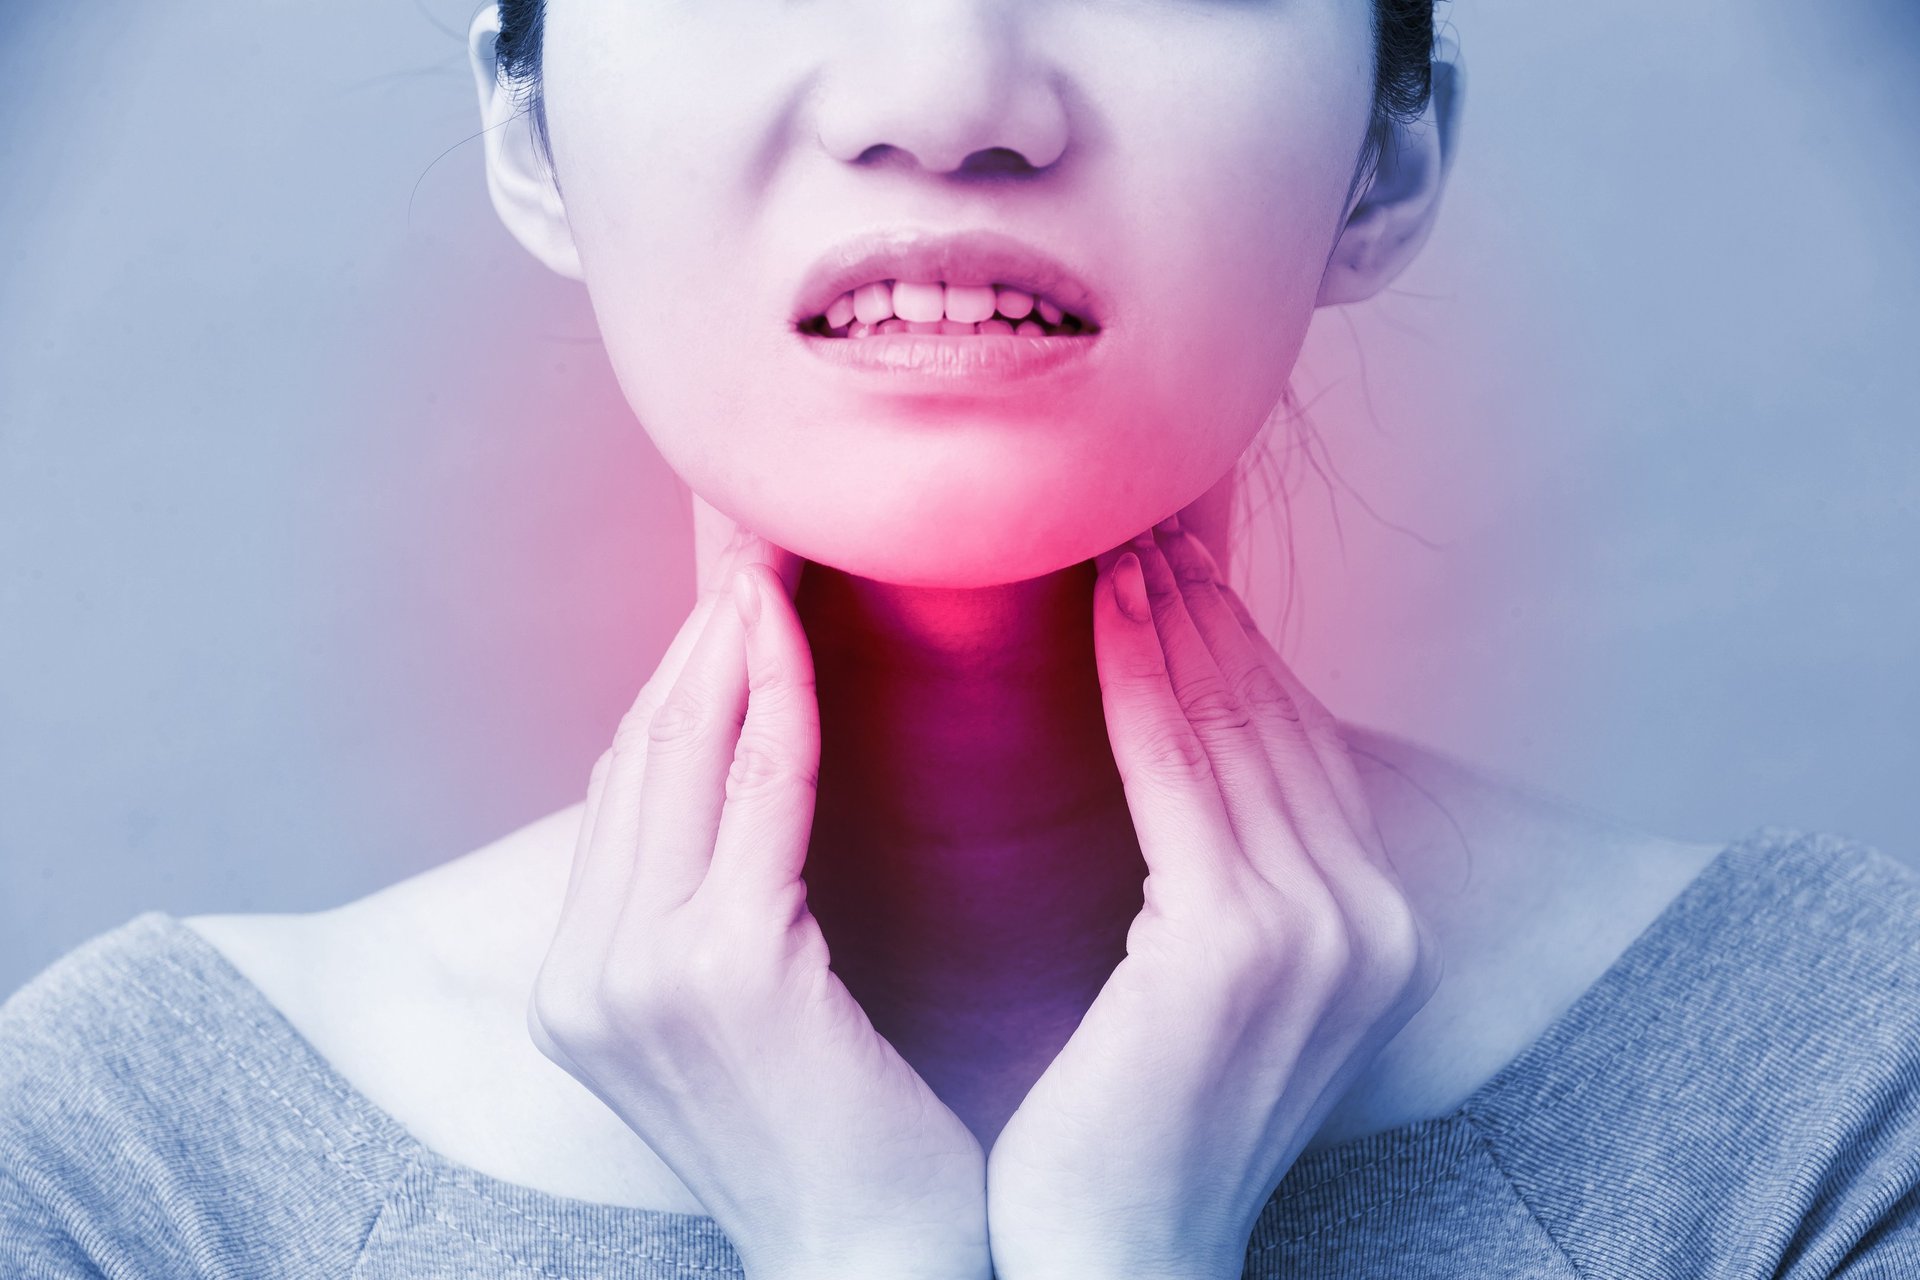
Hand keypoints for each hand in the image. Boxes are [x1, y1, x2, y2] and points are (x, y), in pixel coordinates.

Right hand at [527, 520, 990, 1279]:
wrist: (870, 1262)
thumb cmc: (835, 1133)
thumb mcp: (745, 1007)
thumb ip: (714, 893)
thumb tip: (736, 770)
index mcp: (580, 980)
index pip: (627, 784)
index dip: (678, 674)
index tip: (732, 588)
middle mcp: (583, 971)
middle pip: (642, 749)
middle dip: (698, 630)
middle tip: (752, 527)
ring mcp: (634, 972)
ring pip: (685, 751)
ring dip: (734, 637)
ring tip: (778, 551)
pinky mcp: (719, 972)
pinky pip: (759, 793)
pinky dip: (781, 698)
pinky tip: (802, 630)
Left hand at [986, 515, 1442, 1279]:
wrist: (1112, 1259)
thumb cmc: (1133, 1124)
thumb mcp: (1200, 985)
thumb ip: (1222, 881)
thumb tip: (1178, 761)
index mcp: (1369, 933)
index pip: (1297, 752)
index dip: (1241, 648)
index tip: (1181, 564)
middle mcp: (1367, 922)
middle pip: (1277, 723)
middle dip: (1210, 611)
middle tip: (1146, 514)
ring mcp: (1317, 931)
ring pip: (1233, 729)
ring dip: (1175, 618)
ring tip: (1120, 532)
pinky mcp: (1238, 944)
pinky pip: (1180, 772)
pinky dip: (1142, 678)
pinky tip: (1103, 607)